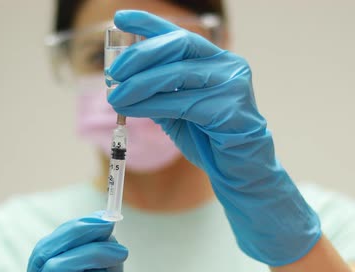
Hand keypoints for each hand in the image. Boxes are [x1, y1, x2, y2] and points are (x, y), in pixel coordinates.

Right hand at [15, 212, 127, 271]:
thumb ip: (99, 259)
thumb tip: (107, 227)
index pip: (46, 246)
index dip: (74, 228)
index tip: (102, 217)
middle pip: (45, 251)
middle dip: (80, 233)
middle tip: (111, 227)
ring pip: (56, 267)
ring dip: (94, 254)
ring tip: (120, 256)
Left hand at [108, 11, 320, 265]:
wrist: (240, 170)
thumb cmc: (209, 139)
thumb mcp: (178, 110)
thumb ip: (159, 93)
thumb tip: (122, 82)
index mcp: (216, 60)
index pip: (180, 33)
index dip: (150, 23)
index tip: (121, 17)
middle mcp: (228, 65)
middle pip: (179, 45)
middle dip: (141, 56)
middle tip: (114, 73)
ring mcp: (233, 84)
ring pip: (178, 74)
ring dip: (140, 84)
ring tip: (116, 96)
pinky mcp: (231, 108)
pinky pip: (183, 103)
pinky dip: (152, 105)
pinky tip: (132, 110)